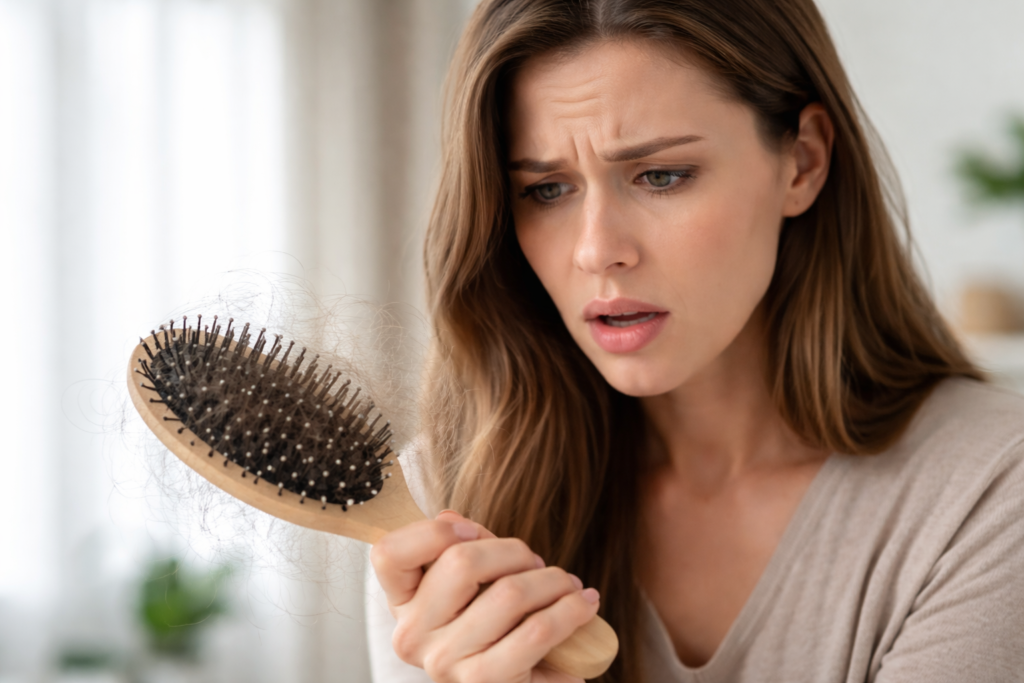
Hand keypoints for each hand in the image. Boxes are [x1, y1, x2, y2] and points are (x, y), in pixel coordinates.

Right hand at [369, 510, 600, 682]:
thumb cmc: (493, 626)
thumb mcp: (467, 587)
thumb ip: (456, 550)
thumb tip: (450, 518)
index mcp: (402, 602)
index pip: (388, 553)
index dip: (432, 532)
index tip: (472, 531)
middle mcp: (413, 634)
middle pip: (461, 561)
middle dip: (514, 551)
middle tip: (536, 562)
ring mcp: (445, 661)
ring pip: (509, 592)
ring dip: (553, 580)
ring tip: (567, 584)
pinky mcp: (483, 681)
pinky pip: (537, 631)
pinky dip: (570, 611)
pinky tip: (584, 605)